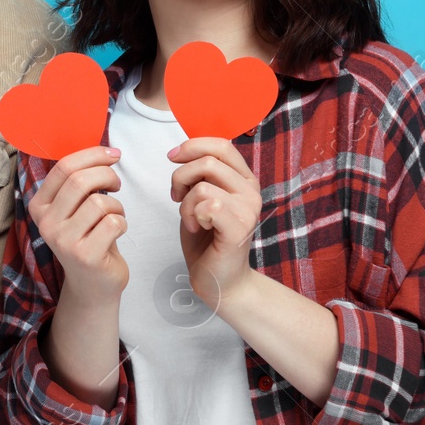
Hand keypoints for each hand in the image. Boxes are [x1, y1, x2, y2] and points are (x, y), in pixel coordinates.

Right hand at [27, 146, 128, 299]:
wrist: (92, 284)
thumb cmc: (88, 238)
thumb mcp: (74, 209)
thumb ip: (78, 183)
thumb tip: (103, 149)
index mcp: (39, 206)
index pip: (64, 167)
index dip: (92, 154)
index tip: (113, 154)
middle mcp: (46, 223)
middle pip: (80, 181)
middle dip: (107, 175)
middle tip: (117, 183)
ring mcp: (64, 241)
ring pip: (100, 202)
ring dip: (117, 205)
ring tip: (114, 215)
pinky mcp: (85, 255)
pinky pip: (113, 222)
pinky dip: (123, 223)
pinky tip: (116, 232)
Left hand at [169, 137, 262, 309]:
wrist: (220, 280)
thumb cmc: (208, 240)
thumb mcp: (201, 197)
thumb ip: (200, 174)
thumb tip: (182, 150)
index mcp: (244, 179)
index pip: (221, 144)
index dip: (192, 145)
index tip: (173, 157)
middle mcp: (251, 191)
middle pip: (208, 160)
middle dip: (181, 176)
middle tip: (177, 197)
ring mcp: (248, 209)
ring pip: (203, 185)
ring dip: (185, 203)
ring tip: (191, 219)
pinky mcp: (239, 228)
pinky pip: (207, 204)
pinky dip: (192, 215)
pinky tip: (198, 228)